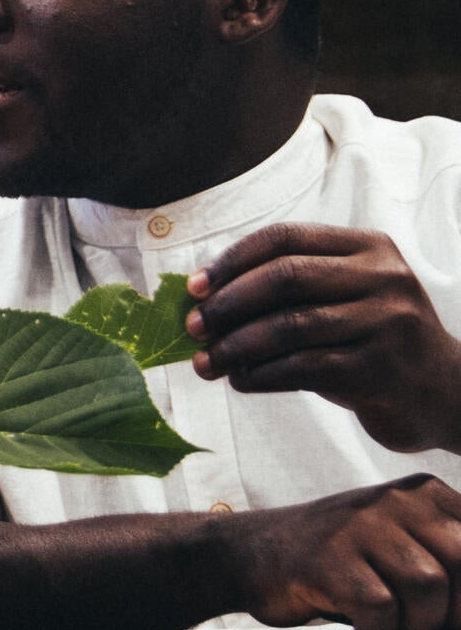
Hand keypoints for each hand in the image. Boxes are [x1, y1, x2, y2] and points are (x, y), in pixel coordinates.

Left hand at [190, 224, 460, 453]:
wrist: (442, 392)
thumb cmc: (371, 339)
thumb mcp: (344, 297)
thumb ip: (290, 287)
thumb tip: (202, 295)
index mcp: (369, 247)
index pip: (284, 237)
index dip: (232, 260)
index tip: (195, 287)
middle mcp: (384, 277)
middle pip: (285, 277)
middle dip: (228, 304)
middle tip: (193, 328)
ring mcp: (387, 322)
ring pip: (289, 327)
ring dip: (235, 347)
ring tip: (206, 363)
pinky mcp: (381, 369)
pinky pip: (302, 368)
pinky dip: (260, 375)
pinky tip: (241, 381)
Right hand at [225, 474, 460, 629]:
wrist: (249, 553)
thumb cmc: (340, 560)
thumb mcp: (402, 541)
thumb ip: (449, 558)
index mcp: (425, 493)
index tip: (454, 614)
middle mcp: (396, 499)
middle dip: (456, 612)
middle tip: (430, 628)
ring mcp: (358, 525)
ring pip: (429, 589)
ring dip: (416, 626)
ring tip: (392, 628)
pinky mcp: (327, 557)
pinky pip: (381, 608)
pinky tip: (360, 627)